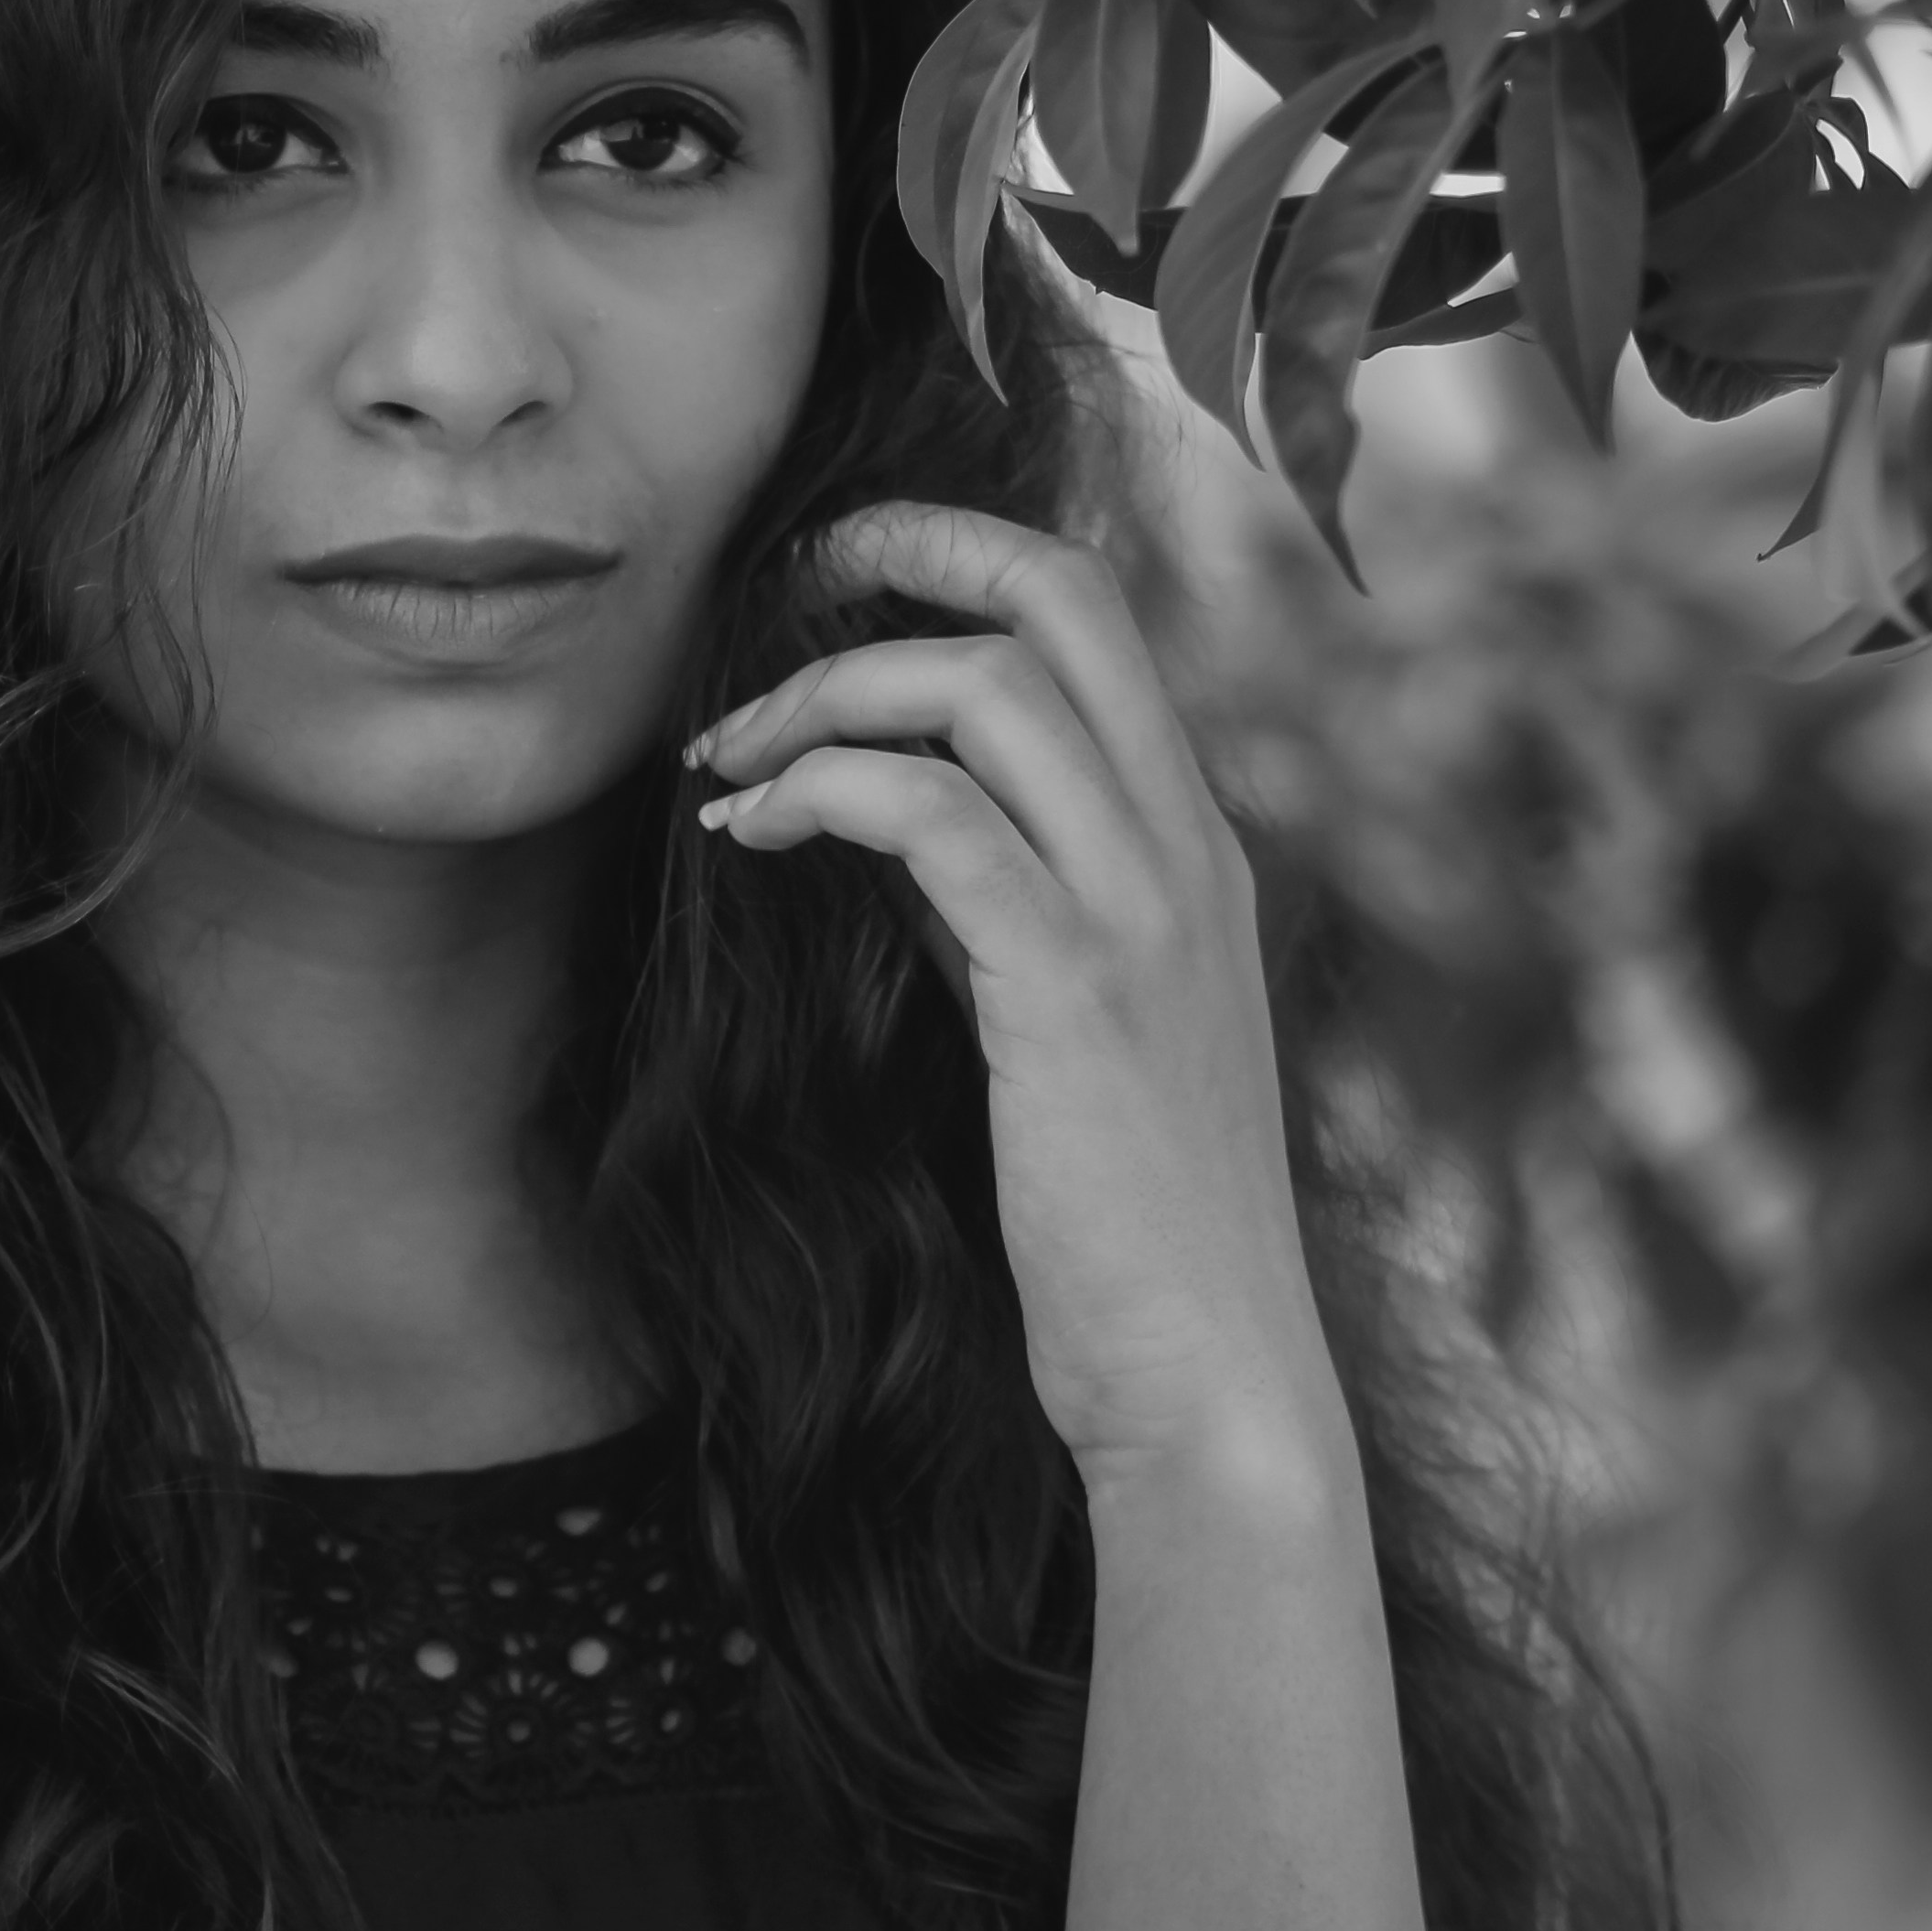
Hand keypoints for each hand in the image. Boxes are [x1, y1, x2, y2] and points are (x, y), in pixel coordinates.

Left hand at [684, 501, 1351, 1501]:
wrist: (1207, 1378)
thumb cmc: (1115, 1215)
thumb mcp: (1059, 1015)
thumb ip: (994, 902)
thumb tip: (882, 810)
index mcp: (1191, 845)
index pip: (1099, 615)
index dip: (962, 552)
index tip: (832, 577)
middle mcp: (1187, 851)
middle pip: (1064, 598)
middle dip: (904, 553)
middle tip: (772, 597)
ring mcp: (1142, 916)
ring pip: (986, 689)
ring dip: (823, 694)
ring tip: (725, 764)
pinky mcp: (1073, 992)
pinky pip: (935, 819)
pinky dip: (823, 792)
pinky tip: (751, 836)